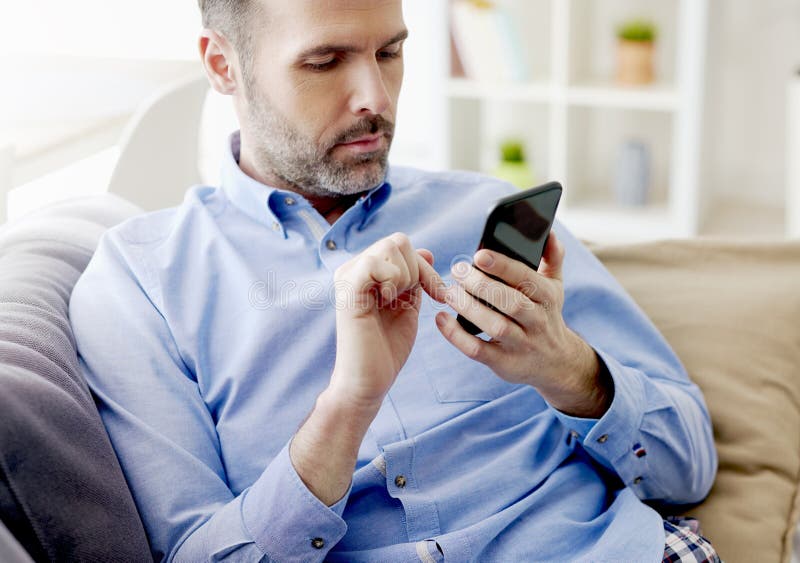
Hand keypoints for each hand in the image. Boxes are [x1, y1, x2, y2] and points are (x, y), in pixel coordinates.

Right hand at [328, 232, 446, 408]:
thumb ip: (415, 279)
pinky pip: (375, 262)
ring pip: (391, 246)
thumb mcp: (408, 306)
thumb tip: (427, 251)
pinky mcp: (347, 288)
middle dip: (416, 270)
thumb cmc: (386, 349)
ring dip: (405, 276)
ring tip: (392, 302)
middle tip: (407, 300)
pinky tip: (385, 302)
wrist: (368, 381)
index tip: (438, 295)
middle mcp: (353, 269)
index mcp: (367, 273)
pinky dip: (391, 280)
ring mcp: (348, 276)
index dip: (425, 268)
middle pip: (398, 241)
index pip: (402, 245)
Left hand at [436, 233, 611, 417]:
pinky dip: (457, 336)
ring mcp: (522, 344)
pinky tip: (441, 320)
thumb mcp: (554, 286)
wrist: (556, 363)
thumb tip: (549, 230)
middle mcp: (537, 321)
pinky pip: (478, 350)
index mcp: (547, 297)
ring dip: (469, 308)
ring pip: (496, 326)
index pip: (527, 279)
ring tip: (449, 292)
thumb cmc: (546, 315)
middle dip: (482, 285)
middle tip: (458, 271)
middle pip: (511, 302)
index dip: (503, 266)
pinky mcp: (504, 363)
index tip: (479, 255)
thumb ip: (552, 257)